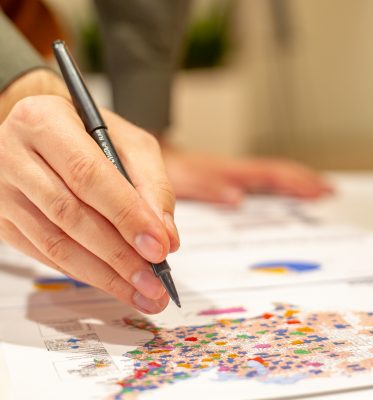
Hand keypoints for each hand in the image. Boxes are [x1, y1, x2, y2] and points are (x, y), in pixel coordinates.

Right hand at [0, 73, 178, 313]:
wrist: (45, 131)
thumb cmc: (89, 132)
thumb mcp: (129, 142)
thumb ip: (152, 184)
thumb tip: (165, 236)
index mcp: (45, 121)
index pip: (89, 177)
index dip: (126, 216)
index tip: (158, 247)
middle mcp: (15, 155)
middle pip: (71, 215)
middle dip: (119, 255)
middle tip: (154, 282)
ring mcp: (3, 192)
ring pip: (55, 243)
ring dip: (104, 274)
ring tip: (141, 292)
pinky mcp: (4, 220)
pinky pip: (45, 254)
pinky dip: (83, 272)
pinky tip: (112, 282)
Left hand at [162, 146, 332, 204]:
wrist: (151, 158)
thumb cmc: (169, 169)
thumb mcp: (186, 179)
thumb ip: (209, 188)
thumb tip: (238, 198)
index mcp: (228, 172)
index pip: (270, 175)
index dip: (296, 182)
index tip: (320, 189)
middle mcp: (233, 172)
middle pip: (275, 175)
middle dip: (302, 181)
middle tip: (328, 190)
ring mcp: (230, 175)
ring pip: (267, 177)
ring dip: (292, 183)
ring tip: (315, 191)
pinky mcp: (223, 180)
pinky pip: (254, 182)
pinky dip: (273, 186)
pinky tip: (277, 195)